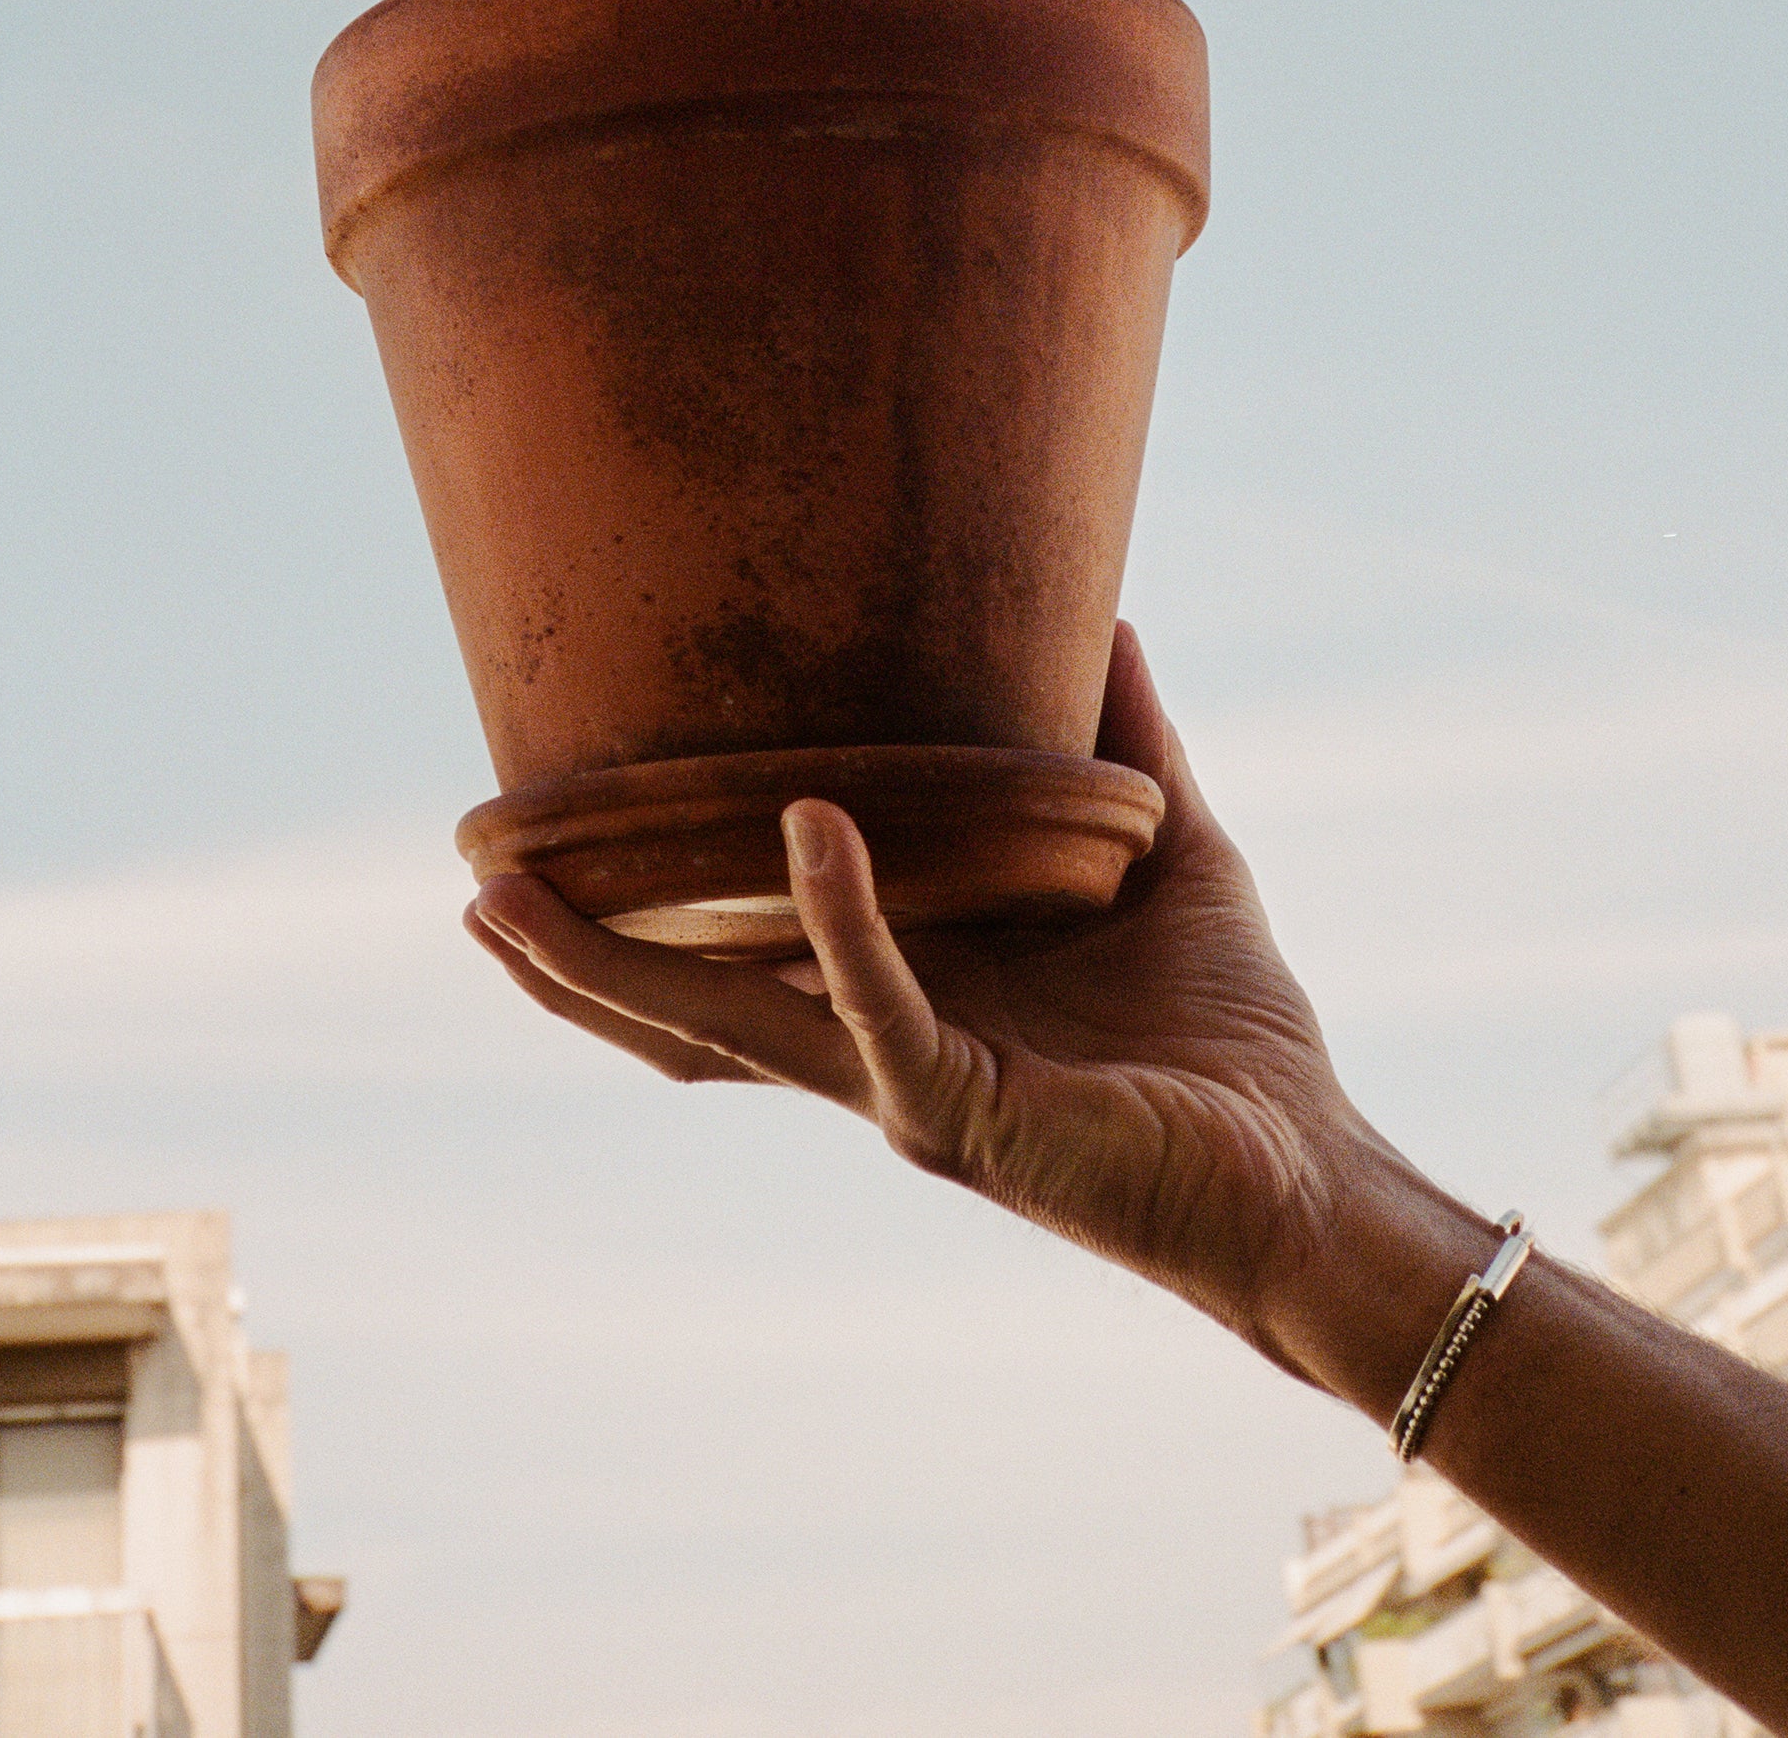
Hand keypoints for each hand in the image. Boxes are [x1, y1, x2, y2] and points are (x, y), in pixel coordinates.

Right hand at [467, 622, 1397, 1369]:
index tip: (550, 843)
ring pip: (724, 1032)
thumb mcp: (1163, 854)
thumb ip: (1123, 745)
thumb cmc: (1233, 1036)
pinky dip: (837, 919)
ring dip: (615, 970)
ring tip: (516, 899)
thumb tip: (1105, 610)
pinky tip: (807, 828)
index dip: (642, 918)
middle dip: (574, 961)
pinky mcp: (966, 1112)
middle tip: (474, 884)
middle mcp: (880, 1052)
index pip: (739, 965)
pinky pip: (878, 1010)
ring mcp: (907, 1091)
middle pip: (685, 1013)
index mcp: (908, 997)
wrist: (1314, 1176)